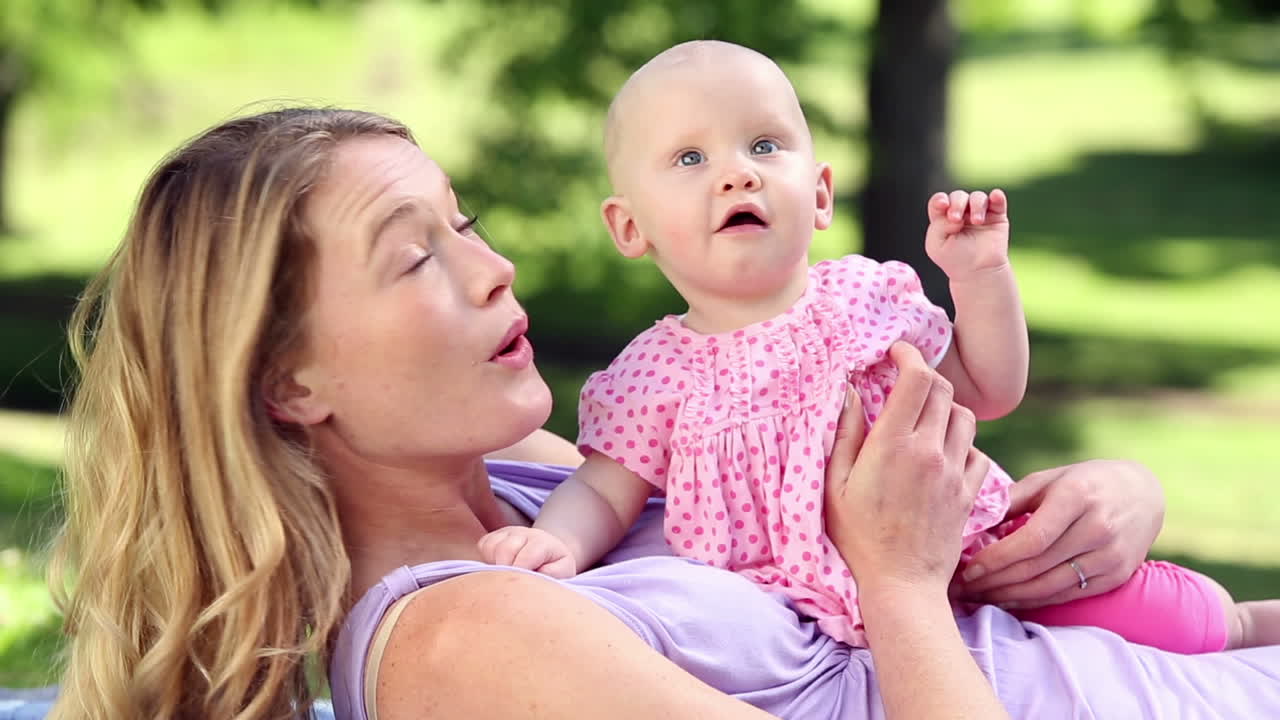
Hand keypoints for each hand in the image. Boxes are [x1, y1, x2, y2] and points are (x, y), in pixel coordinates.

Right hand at [477, 526, 577, 578]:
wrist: (547, 554)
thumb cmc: (554, 567)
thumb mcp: (563, 572)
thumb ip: (553, 574)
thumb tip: (534, 576)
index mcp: (542, 542)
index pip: (527, 555)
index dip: (522, 572)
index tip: (522, 588)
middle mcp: (523, 533)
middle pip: (505, 549)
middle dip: (506, 570)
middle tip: (510, 585)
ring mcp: (506, 533)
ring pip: (491, 546)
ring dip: (495, 564)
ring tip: (506, 576)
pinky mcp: (493, 537)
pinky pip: (483, 546)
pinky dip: (487, 559)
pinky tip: (498, 567)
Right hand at [824, 342, 990, 594]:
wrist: (900, 584)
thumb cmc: (856, 538)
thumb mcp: (833, 485)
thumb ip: (843, 435)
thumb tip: (849, 393)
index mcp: (893, 445)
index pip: (916, 379)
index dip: (909, 356)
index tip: (897, 353)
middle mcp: (929, 452)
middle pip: (943, 390)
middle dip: (925, 377)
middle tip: (905, 384)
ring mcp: (954, 472)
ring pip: (965, 417)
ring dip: (946, 408)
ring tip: (925, 418)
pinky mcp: (969, 494)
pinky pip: (977, 452)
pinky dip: (963, 444)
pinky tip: (944, 454)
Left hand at [925, 188, 1009, 280]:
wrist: (979, 272)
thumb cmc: (955, 260)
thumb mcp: (936, 245)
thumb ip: (939, 225)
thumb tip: (959, 216)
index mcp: (943, 218)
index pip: (939, 201)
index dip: (940, 200)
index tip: (943, 205)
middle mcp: (961, 213)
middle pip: (958, 196)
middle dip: (957, 203)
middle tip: (956, 219)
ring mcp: (979, 213)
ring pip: (978, 197)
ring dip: (976, 205)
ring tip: (977, 221)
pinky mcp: (997, 216)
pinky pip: (998, 200)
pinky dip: (997, 196)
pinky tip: (995, 197)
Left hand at [957, 460, 1164, 608]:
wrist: (1143, 493)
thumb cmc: (1084, 482)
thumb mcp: (1049, 479)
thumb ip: (1013, 500)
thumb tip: (974, 525)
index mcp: (1076, 497)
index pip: (1031, 539)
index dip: (997, 559)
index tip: (968, 568)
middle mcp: (1098, 528)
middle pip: (1037, 566)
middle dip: (994, 581)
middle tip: (962, 588)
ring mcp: (1111, 556)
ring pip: (1050, 587)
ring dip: (1009, 597)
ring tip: (979, 597)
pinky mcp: (1118, 576)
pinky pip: (1068, 595)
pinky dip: (1035, 601)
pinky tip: (1009, 601)